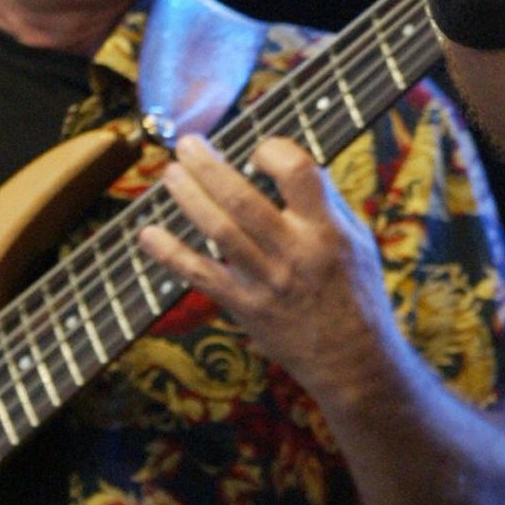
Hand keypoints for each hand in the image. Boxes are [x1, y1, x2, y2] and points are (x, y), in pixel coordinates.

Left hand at [138, 135, 400, 415]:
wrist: (353, 360)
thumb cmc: (355, 292)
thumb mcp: (356, 241)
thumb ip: (325, 203)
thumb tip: (288, 163)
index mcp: (327, 229)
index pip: (298, 172)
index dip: (272, 151)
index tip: (258, 153)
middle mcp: (295, 252)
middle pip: (243, 198)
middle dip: (208, 166)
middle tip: (187, 145)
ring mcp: (267, 281)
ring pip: (218, 230)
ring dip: (188, 197)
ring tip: (170, 174)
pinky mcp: (246, 306)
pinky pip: (201, 275)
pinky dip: (170, 254)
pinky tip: (148, 234)